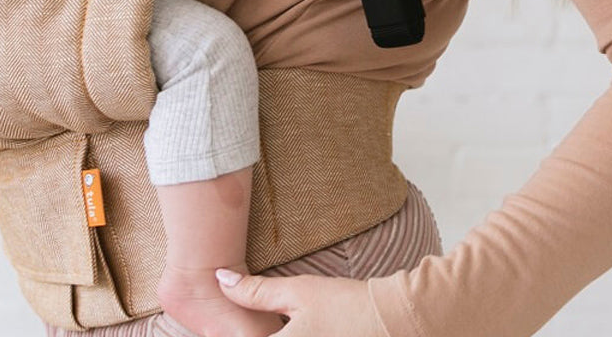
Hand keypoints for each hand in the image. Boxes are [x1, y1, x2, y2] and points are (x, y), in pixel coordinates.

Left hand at [215, 269, 386, 336]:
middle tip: (258, 322)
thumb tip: (219, 280)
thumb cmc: (344, 303)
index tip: (225, 324)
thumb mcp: (297, 291)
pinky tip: (296, 330)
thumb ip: (255, 291)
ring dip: (271, 335)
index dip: (229, 332)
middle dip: (252, 333)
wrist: (392, 321)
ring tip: (282, 324)